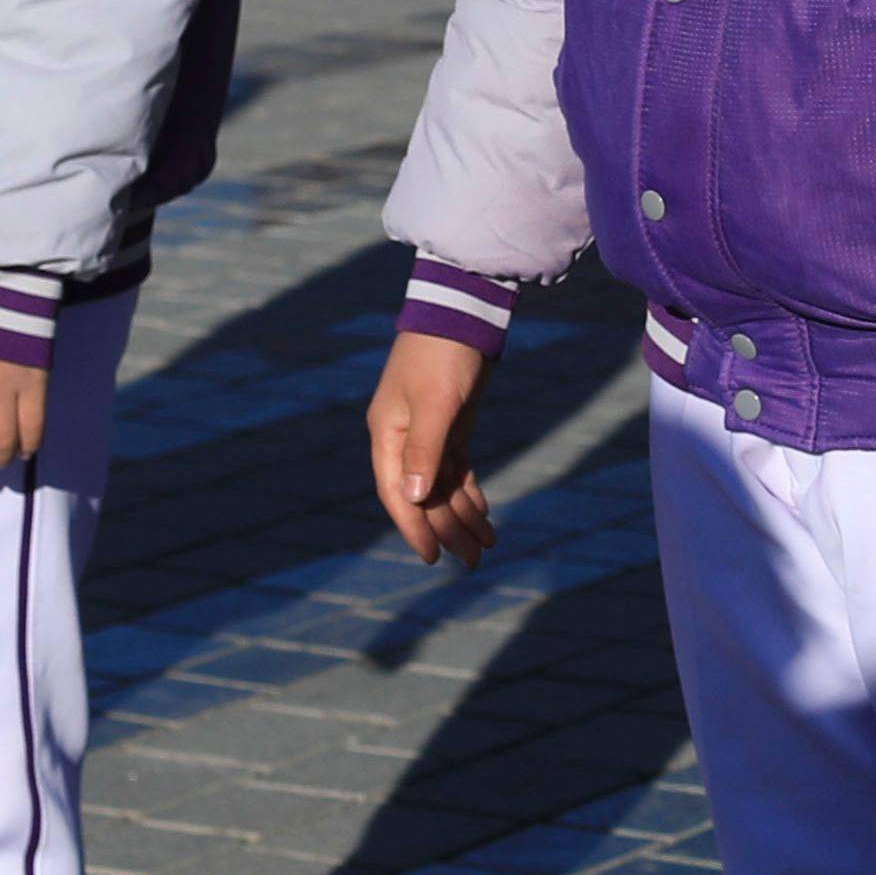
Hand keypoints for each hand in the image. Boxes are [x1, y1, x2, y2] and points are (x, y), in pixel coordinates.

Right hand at [367, 328, 501, 563]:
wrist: (463, 313)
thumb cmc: (443, 355)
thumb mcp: (435, 403)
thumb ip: (425, 450)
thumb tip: (414, 499)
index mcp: (388, 435)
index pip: (397, 493)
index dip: (413, 527)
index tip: (430, 557)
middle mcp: (404, 439)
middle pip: (424, 496)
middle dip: (448, 529)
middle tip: (473, 561)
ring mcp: (428, 433)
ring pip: (444, 487)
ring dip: (463, 515)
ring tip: (487, 546)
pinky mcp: (452, 426)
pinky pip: (457, 470)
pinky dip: (470, 492)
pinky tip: (484, 515)